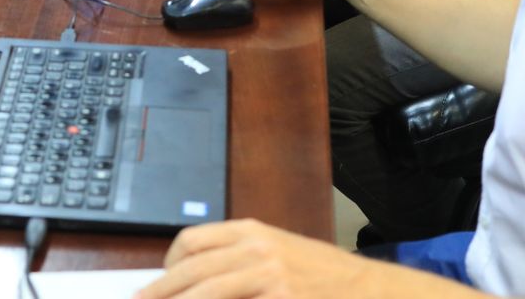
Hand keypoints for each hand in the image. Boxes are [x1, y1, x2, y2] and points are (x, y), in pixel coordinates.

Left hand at [138, 219, 382, 297]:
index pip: (191, 240)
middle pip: (191, 269)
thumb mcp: (277, 252)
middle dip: (161, 292)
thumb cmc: (321, 275)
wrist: (366, 289)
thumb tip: (195, 276)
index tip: (159, 283)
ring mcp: (268, 277)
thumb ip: (238, 258)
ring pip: (207, 292)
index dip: (168, 264)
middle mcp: (256, 249)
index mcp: (251, 231)